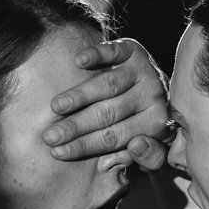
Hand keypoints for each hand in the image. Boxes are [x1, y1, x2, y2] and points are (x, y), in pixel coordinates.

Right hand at [43, 39, 170, 170]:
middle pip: (108, 113)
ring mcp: (145, 71)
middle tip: (49, 135)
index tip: (59, 152)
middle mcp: (153, 96)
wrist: (160, 87)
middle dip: (75, 126)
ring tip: (56, 106)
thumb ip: (151, 158)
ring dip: (79, 96)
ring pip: (108, 85)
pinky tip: (79, 61)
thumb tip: (136, 146)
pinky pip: (115, 52)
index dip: (85, 146)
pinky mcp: (135, 51)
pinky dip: (97, 54)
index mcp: (156, 123)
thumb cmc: (146, 123)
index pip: (115, 137)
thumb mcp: (155, 147)